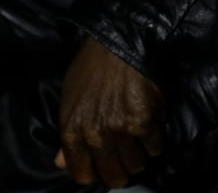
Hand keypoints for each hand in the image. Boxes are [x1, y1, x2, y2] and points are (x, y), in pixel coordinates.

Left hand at [54, 36, 165, 187]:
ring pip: (138, 165)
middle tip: (129, 157)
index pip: (83, 175)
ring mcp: (121, 131)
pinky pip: (156, 147)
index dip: (97, 172)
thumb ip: (68, 135)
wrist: (117, 42)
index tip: (106, 164)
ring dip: (142, 155)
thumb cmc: (90, 68)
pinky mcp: (145, 123)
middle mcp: (95, 137)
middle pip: (114, 176)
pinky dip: (156, 139)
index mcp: (72, 133)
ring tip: (142, 140)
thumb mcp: (69, 100)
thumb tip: (61, 162)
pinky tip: (152, 124)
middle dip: (123, 170)